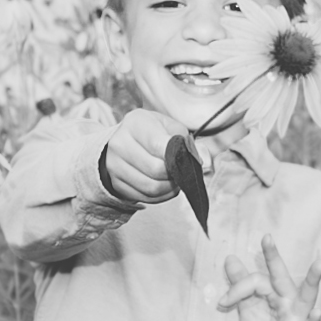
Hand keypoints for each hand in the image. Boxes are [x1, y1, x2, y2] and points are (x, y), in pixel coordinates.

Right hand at [99, 107, 213, 205]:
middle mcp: (120, 143)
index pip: (160, 146)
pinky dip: (161, 196)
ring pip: (151, 187)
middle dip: (176, 175)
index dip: (178, 157)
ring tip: (176, 180)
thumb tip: (205, 164)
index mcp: (135, 123)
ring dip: (170, 188)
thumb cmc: (152, 133)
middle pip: (156, 170)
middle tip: (182, 172)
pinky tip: (165, 186)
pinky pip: (145, 197)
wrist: (124, 142)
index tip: (186, 159)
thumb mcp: (171, 128)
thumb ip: (189, 144)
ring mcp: (115, 165)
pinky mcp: (116, 184)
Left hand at [217, 235, 320, 320]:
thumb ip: (241, 285)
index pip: (256, 281)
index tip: (223, 301)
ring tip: (320, 263)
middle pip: (281, 276)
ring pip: (307, 295)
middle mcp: (288, 300)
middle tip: (267, 238)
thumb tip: (230, 257)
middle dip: (274, 258)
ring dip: (313, 279)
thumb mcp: (248, 308)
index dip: (238, 288)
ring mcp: (297, 317)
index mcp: (274, 292)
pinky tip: (318, 311)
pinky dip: (314, 320)